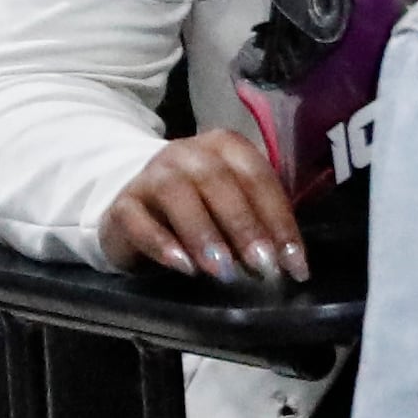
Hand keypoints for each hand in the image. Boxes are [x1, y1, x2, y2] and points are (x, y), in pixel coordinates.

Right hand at [102, 131, 308, 286]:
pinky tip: (183, 266)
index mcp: (226, 147)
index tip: (294, 263)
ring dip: (204, 233)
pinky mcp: (123, 204)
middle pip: (219, 182)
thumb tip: (288, 262)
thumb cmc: (200, 208)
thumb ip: (259, 224)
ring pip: (177, 194)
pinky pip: (138, 220)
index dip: (279, 221)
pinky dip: (162, 243)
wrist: (137, 205)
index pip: (258, 178)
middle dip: (245, 226)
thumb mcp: (233, 209)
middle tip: (263, 266)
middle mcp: (188, 153)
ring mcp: (151, 174)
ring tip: (223, 270)